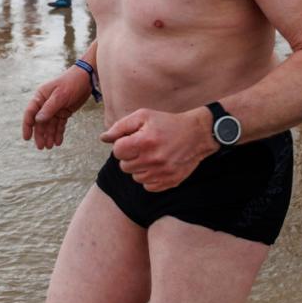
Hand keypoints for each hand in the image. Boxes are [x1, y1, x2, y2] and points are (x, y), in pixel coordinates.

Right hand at [22, 66, 93, 149]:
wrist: (87, 77)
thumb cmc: (72, 82)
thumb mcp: (61, 95)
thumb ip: (49, 108)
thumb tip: (38, 120)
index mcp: (40, 96)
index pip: (30, 113)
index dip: (27, 126)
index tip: (26, 138)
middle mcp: (45, 103)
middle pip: (40, 122)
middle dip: (40, 135)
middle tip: (41, 147)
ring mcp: (55, 108)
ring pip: (50, 125)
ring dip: (49, 135)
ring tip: (50, 147)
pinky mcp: (64, 111)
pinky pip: (59, 124)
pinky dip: (58, 133)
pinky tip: (58, 142)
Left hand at [98, 108, 215, 192]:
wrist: (197, 134)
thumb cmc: (167, 123)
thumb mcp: (144, 116)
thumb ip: (120, 127)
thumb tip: (103, 138)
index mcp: (145, 141)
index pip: (117, 151)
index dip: (122, 145)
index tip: (132, 140)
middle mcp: (153, 159)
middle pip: (124, 166)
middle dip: (130, 157)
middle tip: (142, 148)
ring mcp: (162, 173)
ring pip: (135, 177)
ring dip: (139, 167)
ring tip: (151, 156)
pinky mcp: (170, 182)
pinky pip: (148, 186)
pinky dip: (150, 177)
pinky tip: (157, 166)